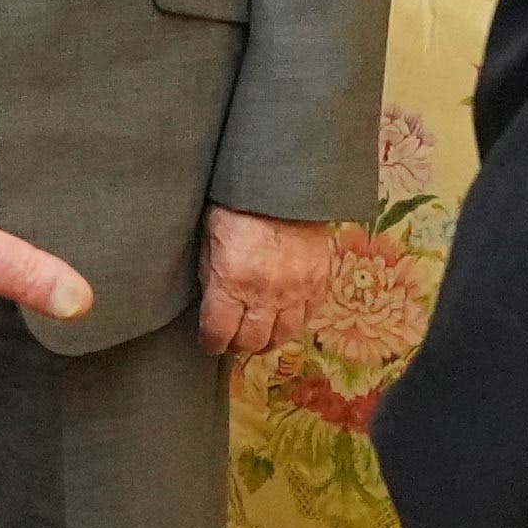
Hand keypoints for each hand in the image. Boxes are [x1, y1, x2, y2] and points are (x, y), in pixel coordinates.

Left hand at [196, 206, 338, 358]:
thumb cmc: (238, 206)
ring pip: (282, 336)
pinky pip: (307, 317)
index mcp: (232, 283)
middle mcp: (265, 294)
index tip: (209, 341)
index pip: (218, 333)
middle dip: (238, 344)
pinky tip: (284, 320)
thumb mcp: (209, 239)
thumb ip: (211, 276)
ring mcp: (295, 291)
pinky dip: (294, 323)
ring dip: (267, 340)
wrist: (283, 183)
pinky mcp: (318, 282)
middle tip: (232, 340)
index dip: (210, 342)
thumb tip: (212, 303)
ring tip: (259, 336)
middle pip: (251, 341)